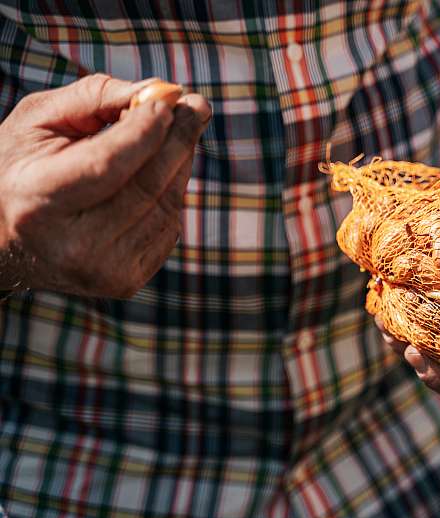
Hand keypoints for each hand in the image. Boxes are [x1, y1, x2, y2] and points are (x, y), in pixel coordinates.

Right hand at [0, 74, 210, 297]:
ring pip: (166, 205)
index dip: (144, 131)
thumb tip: (162, 92)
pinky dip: (169, 193)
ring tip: (172, 134)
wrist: (5, 240)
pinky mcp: (127, 280)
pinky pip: (168, 226)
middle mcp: (73, 245)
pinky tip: (152, 176)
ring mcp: (104, 270)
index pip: (107, 165)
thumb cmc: (25, 166)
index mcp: (39, 201)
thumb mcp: (39, 121)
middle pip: (146, 186)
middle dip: (178, 140)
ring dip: (178, 164)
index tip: (171, 99)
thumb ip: (96, 98)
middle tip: (197, 106)